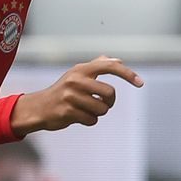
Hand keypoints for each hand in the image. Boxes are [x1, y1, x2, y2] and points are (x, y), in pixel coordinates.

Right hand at [11, 57, 143, 135]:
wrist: (40, 107)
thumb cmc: (63, 91)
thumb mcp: (77, 74)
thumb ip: (97, 65)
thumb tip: (118, 60)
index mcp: (81, 69)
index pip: (110, 67)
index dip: (128, 74)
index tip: (141, 83)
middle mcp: (76, 80)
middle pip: (110, 93)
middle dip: (109, 102)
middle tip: (100, 103)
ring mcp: (71, 96)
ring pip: (102, 109)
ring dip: (98, 113)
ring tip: (85, 110)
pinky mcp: (68, 112)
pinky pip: (92, 120)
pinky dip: (89, 121)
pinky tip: (78, 117)